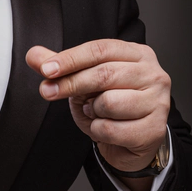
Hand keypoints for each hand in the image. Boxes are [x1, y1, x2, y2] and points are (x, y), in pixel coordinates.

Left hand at [26, 39, 170, 172]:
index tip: (46, 69)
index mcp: (137, 54)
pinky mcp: (154, 129)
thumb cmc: (111, 105)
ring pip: (109, 102)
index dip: (70, 59)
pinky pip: (112, 129)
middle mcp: (153, 74)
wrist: (133, 140)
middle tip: (48, 91)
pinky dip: (99, 131)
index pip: (100, 49)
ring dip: (92, 111)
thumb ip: (60, 67)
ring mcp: (158, 102)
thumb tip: (33, 55)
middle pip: (104, 74)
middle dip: (71, 83)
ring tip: (96, 112)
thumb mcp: (83, 81)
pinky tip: (107, 128)